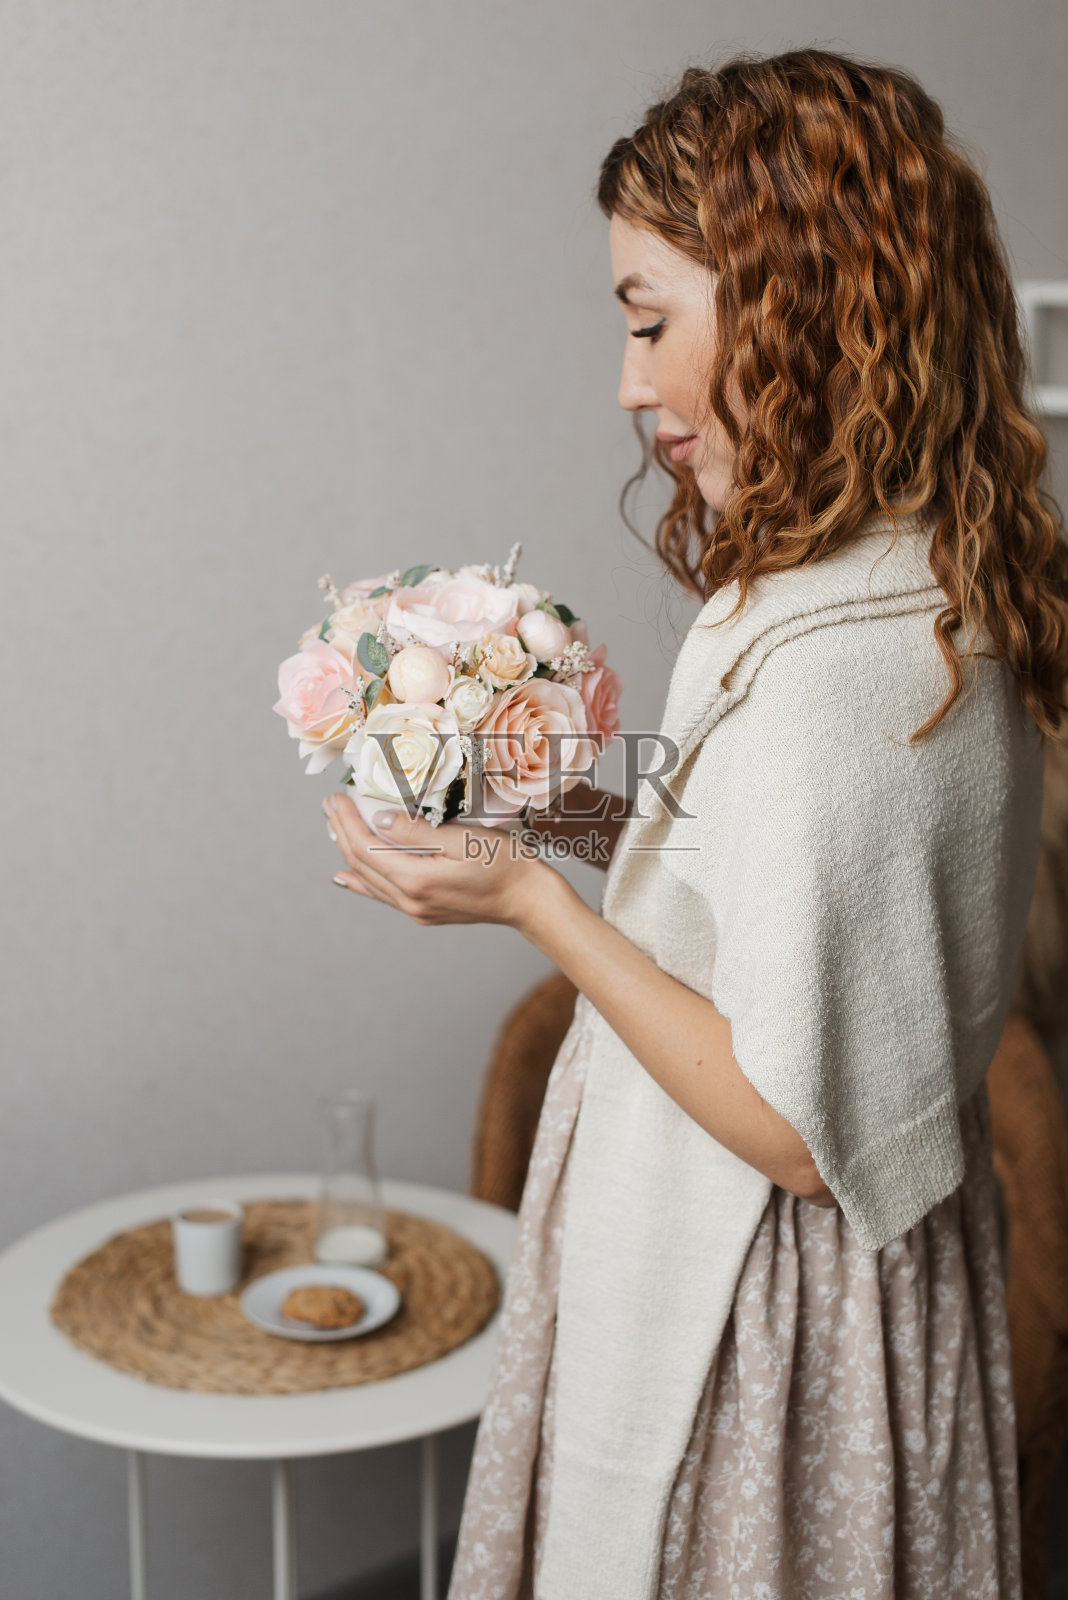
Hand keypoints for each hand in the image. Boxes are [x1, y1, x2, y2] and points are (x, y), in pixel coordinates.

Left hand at [323, 791, 552, 931]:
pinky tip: (347, 877)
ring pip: (368, 880)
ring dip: (348, 852)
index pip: (365, 847)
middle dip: (341, 832)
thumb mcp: (462, 838)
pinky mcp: (424, 912)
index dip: (347, 821)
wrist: (529, 900)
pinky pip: (382, 894)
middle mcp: (410, 900)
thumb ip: (417, 831)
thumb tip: (380, 819)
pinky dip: (361, 881)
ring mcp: (416, 910)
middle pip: (361, 864)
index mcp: (416, 880)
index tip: (336, 797)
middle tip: (330, 805)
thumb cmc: (505, 864)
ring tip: (335, 828)